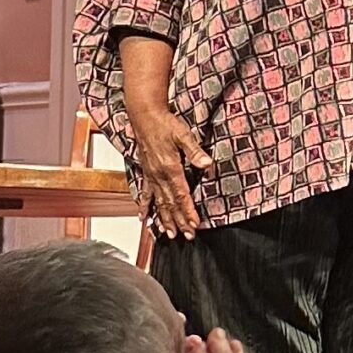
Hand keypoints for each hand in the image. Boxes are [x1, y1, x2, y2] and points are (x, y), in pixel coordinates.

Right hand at [124, 103, 209, 240]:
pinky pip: (145, 194)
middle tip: (187, 236)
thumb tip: (208, 165)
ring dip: (164, 219)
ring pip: (158, 202)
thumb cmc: (165, 124)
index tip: (195, 224)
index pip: (181, 195)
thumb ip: (196, 152)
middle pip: (170, 204)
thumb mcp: (184, 135)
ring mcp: (151, 176)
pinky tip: (144, 218)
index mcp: (170, 168)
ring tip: (169, 234)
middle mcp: (159, 176)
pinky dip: (145, 207)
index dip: (188, 211)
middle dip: (179, 221)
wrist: (145, 117)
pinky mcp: (146, 173)